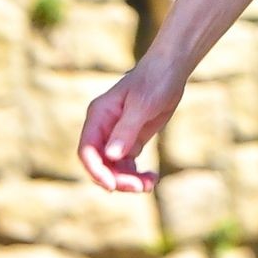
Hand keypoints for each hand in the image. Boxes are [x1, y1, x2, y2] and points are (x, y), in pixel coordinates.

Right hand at [77, 56, 185, 192]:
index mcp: (98, 117)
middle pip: (100, 164)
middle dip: (117, 179)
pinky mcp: (131, 141)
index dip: (96, 170)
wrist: (170, 70)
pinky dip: (137, 175)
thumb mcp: (141, 105)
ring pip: (114, 168)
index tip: (112, 186)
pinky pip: (128, 165)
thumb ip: (126, 130)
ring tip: (149, 185)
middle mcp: (103, 128)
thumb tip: (111, 156)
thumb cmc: (154, 81)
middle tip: (139, 187)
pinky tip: (152, 178)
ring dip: (128, 181)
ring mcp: (116, 136)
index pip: (87, 150)